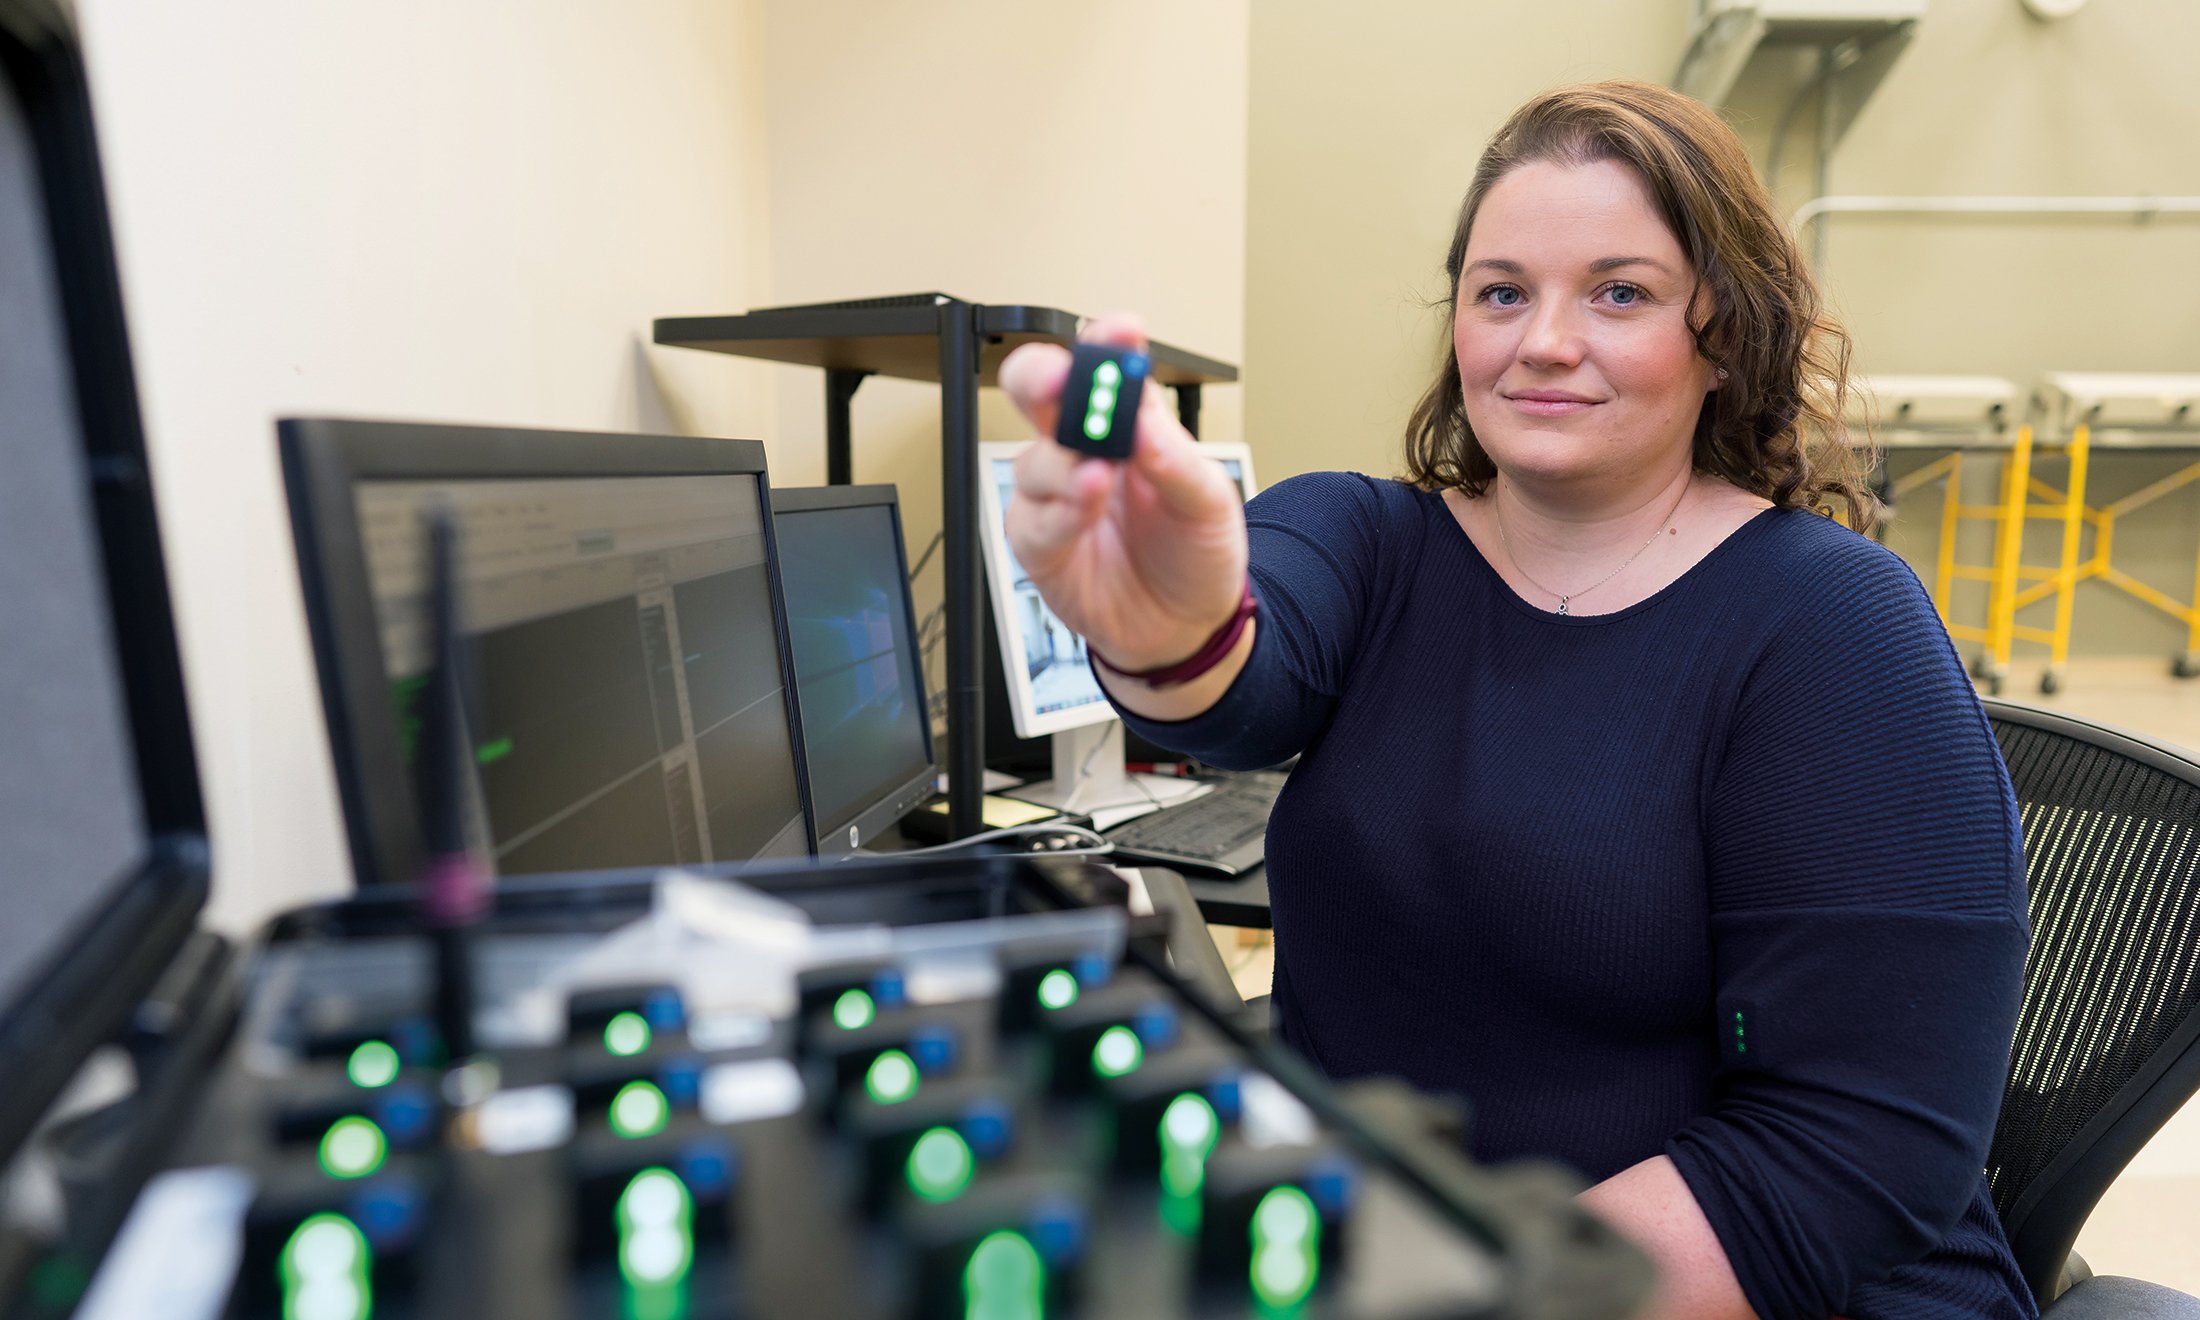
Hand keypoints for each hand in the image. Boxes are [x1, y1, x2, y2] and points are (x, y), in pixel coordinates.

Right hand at [998, 314, 1248, 671]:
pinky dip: (1057, 512)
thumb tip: (1143, 420)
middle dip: (1042, 376)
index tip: (1120, 330)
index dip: (1106, 341)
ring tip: (1098, 476)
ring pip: (1032, 459)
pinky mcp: (1040, 543)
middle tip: (1063, 381)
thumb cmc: (1194, 552)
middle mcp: (1084, 450)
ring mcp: (1057, 495)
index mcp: (1129, 423)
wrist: (1185, 628)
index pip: (1107, 366)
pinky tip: (1083, 509)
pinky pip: (1031, 520)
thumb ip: (1177, 459)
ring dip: (1062, 463)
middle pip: (1038, 392)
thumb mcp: (1210, 502)